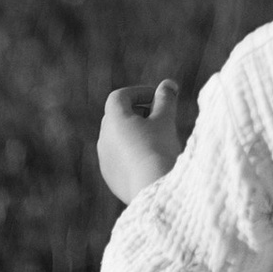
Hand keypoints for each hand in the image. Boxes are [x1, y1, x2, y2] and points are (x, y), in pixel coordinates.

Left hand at [99, 80, 183, 200]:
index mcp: (113, 120)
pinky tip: (150, 159)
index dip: (139, 93)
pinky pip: (118, 157)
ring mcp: (104, 159)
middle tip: (160, 117)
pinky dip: (131, 152)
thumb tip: (168, 84)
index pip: (120, 97)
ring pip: (118, 138)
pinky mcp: (110, 176)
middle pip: (117, 116)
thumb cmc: (159, 148)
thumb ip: (165, 99)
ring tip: (157, 139)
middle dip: (138, 112)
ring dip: (134, 133)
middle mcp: (104, 138)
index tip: (157, 98)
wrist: (152, 188)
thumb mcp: (165, 120)